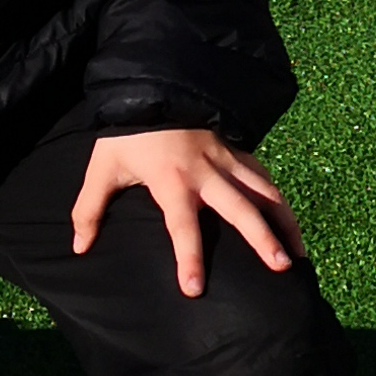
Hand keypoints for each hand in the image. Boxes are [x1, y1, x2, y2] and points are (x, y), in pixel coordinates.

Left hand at [71, 129, 304, 298]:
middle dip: (263, 239)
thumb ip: (89, 210)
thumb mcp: (101, 169)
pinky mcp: (235, 149)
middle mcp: (206, 172)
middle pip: (241, 209)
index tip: (195, 290)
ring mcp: (226, 159)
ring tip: (296, 253)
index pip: (183, 227)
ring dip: (284, 221)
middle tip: (281, 268)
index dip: (189, 259)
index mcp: (172, 180)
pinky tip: (287, 219)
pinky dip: (277, 198)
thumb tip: (80, 248)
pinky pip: (262, 176)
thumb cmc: (125, 132)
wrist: (151, 85)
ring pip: (264, 191)